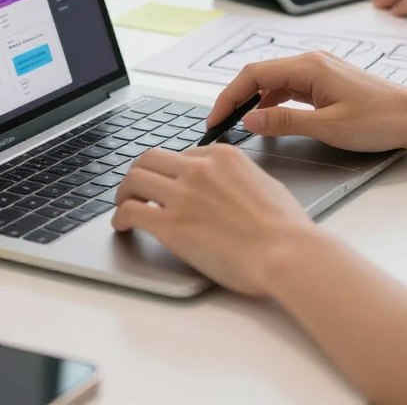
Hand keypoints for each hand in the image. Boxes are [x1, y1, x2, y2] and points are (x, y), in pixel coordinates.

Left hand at [112, 144, 315, 295]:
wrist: (287, 252)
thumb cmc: (285, 227)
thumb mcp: (263, 183)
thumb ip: (238, 177)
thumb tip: (228, 185)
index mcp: (222, 156)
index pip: (181, 154)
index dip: (170, 171)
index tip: (166, 184)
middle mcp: (199, 169)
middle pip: (149, 158)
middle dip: (139, 172)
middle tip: (134, 188)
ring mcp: (183, 195)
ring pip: (134, 179)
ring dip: (124, 192)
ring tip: (123, 205)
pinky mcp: (172, 226)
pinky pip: (132, 211)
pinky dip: (119, 217)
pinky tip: (121, 226)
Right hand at [205, 53, 406, 152]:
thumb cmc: (380, 121)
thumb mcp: (328, 127)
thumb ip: (284, 122)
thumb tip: (249, 120)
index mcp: (309, 66)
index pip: (254, 74)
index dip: (230, 96)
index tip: (216, 119)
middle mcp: (312, 61)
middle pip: (260, 74)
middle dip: (237, 97)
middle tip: (221, 123)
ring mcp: (320, 69)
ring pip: (274, 80)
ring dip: (254, 100)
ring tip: (239, 124)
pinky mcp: (327, 80)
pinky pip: (290, 87)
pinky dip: (274, 101)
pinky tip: (270, 120)